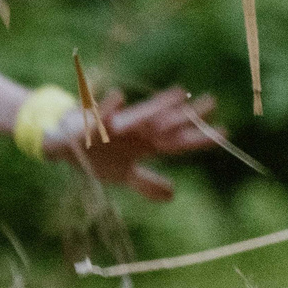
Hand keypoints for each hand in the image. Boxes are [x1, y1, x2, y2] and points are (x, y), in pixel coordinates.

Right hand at [42, 85, 219, 201]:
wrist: (62, 143)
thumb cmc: (96, 155)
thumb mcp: (123, 174)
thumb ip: (147, 183)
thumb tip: (174, 194)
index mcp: (144, 144)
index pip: (178, 142)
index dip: (200, 138)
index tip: (225, 132)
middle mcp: (135, 132)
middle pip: (167, 123)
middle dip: (188, 114)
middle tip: (213, 101)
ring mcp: (115, 126)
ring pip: (141, 115)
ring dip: (158, 105)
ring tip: (178, 93)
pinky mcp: (91, 123)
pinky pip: (100, 114)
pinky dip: (109, 106)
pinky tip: (119, 97)